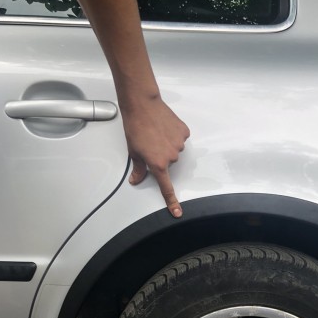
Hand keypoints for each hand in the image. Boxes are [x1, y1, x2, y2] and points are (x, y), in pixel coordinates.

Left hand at [121, 95, 189, 217]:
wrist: (142, 105)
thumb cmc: (136, 127)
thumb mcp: (134, 152)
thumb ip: (138, 169)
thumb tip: (136, 180)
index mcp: (158, 164)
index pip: (166, 188)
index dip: (172, 202)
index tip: (177, 212)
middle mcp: (171, 157)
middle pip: (169, 163)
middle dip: (161, 156)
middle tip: (150, 143)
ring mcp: (179, 143)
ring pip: (175, 149)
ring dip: (167, 144)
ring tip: (156, 132)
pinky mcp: (184, 132)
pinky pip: (180, 137)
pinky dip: (174, 134)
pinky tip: (164, 127)